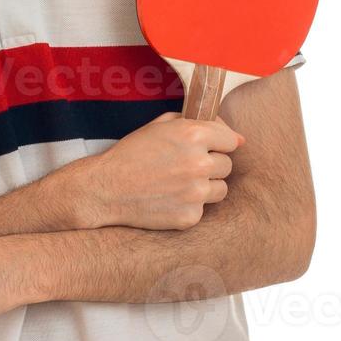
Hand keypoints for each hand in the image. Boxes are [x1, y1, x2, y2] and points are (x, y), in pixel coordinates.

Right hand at [82, 111, 242, 229]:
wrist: (106, 189)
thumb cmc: (132, 154)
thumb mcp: (160, 126)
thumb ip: (196, 124)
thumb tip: (235, 137)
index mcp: (193, 135)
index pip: (231, 139)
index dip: (220, 143)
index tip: (210, 147)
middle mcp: (198, 164)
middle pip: (227, 165)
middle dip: (211, 164)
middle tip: (186, 166)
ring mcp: (195, 193)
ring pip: (220, 189)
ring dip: (206, 185)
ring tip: (179, 183)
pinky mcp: (190, 217)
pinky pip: (203, 209)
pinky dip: (191, 205)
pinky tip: (170, 198)